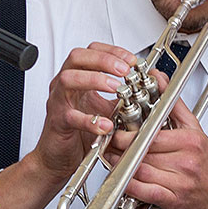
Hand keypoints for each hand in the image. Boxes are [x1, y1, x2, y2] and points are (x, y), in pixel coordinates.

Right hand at [0, 43, 133, 208]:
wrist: (58, 157)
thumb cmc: (79, 132)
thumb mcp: (106, 108)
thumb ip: (122, 97)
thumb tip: (149, 86)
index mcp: (77, 77)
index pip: (91, 51)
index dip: (112, 51)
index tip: (131, 59)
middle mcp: (65, 86)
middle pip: (77, 58)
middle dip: (104, 60)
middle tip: (125, 69)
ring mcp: (59, 102)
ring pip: (68, 79)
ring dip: (95, 80)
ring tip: (115, 88)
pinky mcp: (57, 122)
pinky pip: (70, 116)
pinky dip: (89, 120)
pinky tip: (105, 124)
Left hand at [107, 78, 207, 208]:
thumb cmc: (207, 169)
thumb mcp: (195, 132)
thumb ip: (175, 105)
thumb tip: (160, 78)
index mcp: (191, 140)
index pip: (152, 131)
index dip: (130, 131)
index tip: (119, 129)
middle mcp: (187, 159)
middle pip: (143, 149)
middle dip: (121, 147)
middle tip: (110, 145)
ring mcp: (180, 180)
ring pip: (139, 168)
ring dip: (120, 165)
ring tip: (113, 161)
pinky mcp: (173, 199)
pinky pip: (144, 190)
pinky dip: (129, 186)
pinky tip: (122, 181)